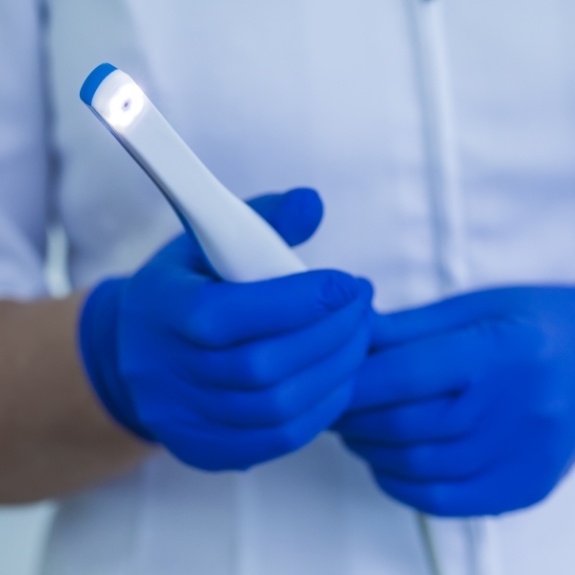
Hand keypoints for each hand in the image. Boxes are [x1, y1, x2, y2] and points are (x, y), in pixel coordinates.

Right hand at [80, 188, 372, 470]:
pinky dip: (322, 409)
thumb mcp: (207, 242)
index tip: (347, 283)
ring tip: (359, 338)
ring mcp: (183, 419)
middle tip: (363, 307)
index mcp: (161, 310)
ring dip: (335, 372)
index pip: (230, 314)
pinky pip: (277, 440)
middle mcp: (164, 372)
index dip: (298, 301)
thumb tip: (313, 203)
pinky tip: (340, 377)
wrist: (135, 353)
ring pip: (277, 408)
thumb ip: (262, 219)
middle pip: (262, 367)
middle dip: (330, 335)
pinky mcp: (205, 449)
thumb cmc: (184, 288)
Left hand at [335, 287, 574, 515]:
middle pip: (403, 425)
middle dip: (352, 416)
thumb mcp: (473, 307)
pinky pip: (443, 500)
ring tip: (355, 428)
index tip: (328, 379)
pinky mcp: (524, 487)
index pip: (403, 375)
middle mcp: (515, 409)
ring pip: (416, 466)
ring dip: (369, 449)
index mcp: (498, 352)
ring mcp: (523, 456)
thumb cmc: (535, 323)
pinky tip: (386, 461)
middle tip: (333, 404)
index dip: (353, 381)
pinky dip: (399, 484)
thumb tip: (350, 337)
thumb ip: (407, 328)